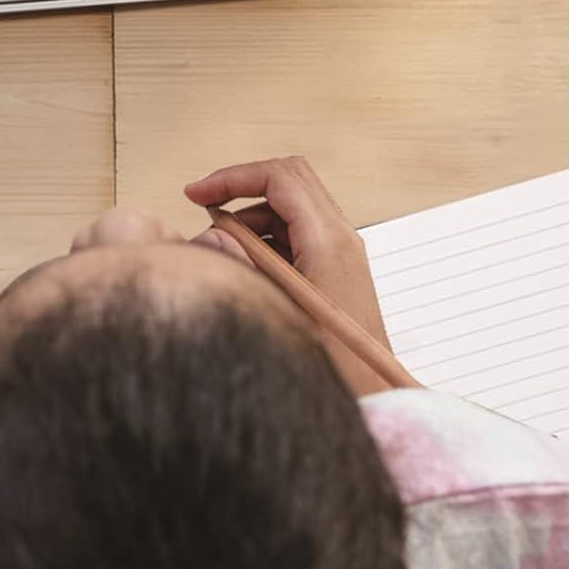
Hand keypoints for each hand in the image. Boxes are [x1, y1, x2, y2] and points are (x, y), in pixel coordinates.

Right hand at [184, 157, 391, 393]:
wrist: (371, 391)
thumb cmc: (330, 362)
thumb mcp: (273, 309)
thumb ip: (239, 266)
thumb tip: (208, 235)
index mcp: (327, 239)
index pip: (279, 178)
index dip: (233, 178)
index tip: (196, 193)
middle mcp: (339, 235)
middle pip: (288, 179)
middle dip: (241, 187)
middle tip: (201, 206)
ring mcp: (341, 247)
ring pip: (290, 204)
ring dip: (250, 216)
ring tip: (217, 250)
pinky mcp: (336, 263)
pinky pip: (297, 229)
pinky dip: (265, 235)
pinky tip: (242, 266)